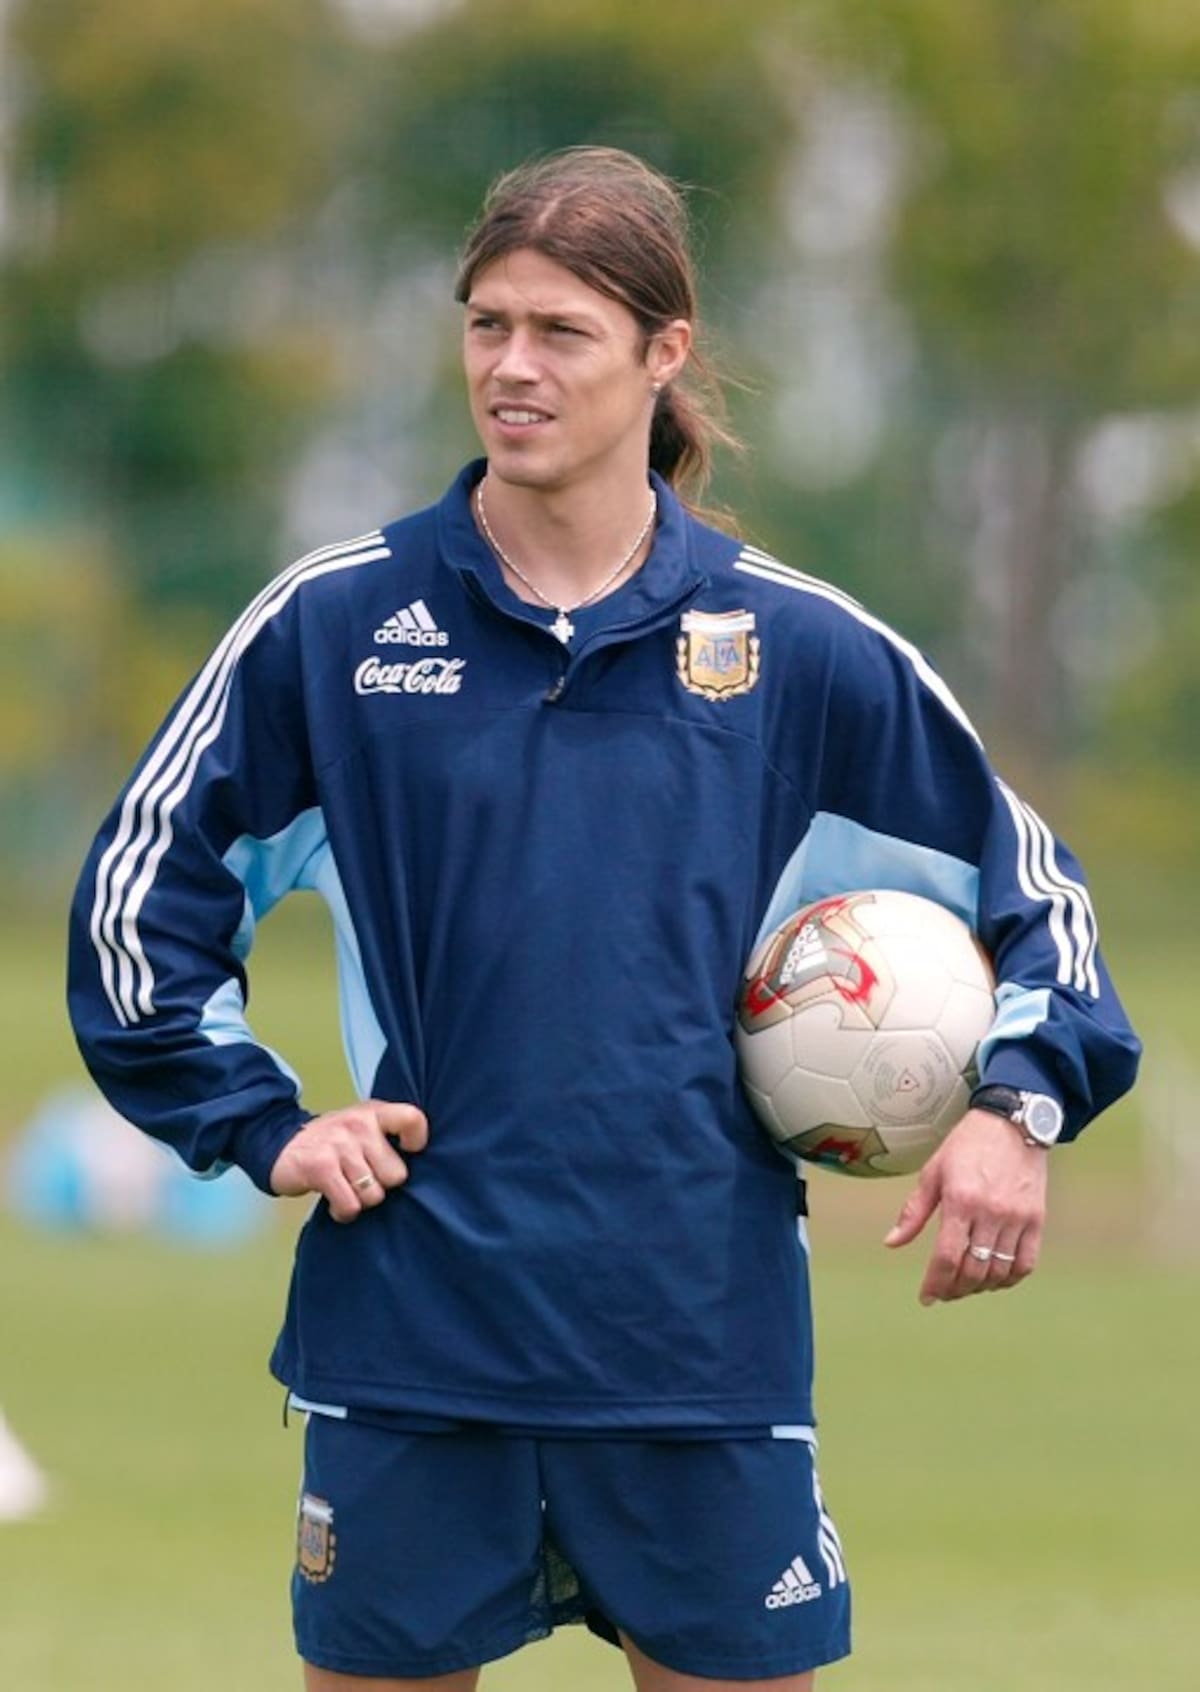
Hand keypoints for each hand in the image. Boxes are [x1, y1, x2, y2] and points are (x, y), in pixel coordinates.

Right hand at [269, 1100, 427, 1222]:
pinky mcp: (321, 1168)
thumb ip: (388, 1135)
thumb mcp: (361, 1126)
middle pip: (396, 1175)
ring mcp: (340, 1145)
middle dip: (380, 1185)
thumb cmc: (331, 1141)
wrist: (277, 1142)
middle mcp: (359, 1125)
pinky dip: (343, 1211)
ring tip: (346, 1188)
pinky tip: (335, 1200)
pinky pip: (349, 1205)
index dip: (417, 1141)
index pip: (412, 1120)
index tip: (406, 1151)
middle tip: (362, 1178)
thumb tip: (421, 1164)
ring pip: (373, 1195)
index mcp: (374, 1112)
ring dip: (360, 1200)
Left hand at [883, 1108, 1048, 1304]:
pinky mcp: (1036, 1219)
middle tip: (944, 1292)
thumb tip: (892, 1243)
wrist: (1012, 1123)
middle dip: (955, 1289)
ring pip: (999, 1271)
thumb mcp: (933, 1172)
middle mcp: (991, 1213)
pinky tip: (995, 1278)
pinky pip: (1026, 1263)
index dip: (935, 1283)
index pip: (946, 1257)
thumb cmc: (967, 1145)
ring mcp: (1017, 1218)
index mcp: (960, 1200)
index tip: (926, 1297)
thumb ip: (914, 1212)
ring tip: (965, 1285)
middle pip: (973, 1270)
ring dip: (980, 1287)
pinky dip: (1009, 1278)